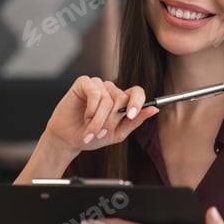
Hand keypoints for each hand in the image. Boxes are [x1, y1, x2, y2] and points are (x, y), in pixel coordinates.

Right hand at [44, 76, 158, 154]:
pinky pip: (94, 93)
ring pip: (107, 99)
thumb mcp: (117, 133)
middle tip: (101, 134)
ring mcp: (97, 85)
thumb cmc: (92, 136)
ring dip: (99, 120)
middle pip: (122, 99)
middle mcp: (111, 90)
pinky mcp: (83, 82)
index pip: (137, 92)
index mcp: (122, 100)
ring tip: (90, 131)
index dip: (137, 102)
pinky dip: (91, 109)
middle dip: (111, 120)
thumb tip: (154, 109)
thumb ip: (135, 121)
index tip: (130, 115)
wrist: (69, 140)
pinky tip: (85, 117)